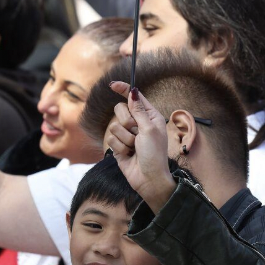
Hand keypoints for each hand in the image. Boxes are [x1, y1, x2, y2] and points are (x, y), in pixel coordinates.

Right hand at [104, 82, 175, 212]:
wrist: (148, 179)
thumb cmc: (154, 154)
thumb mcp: (149, 129)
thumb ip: (138, 110)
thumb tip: (133, 91)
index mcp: (149, 116)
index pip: (134, 98)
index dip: (124, 89)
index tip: (112, 85)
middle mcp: (137, 124)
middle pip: (119, 110)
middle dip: (125, 121)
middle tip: (135, 132)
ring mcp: (127, 135)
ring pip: (113, 126)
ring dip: (124, 138)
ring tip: (134, 148)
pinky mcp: (118, 146)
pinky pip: (110, 139)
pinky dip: (119, 147)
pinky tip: (128, 155)